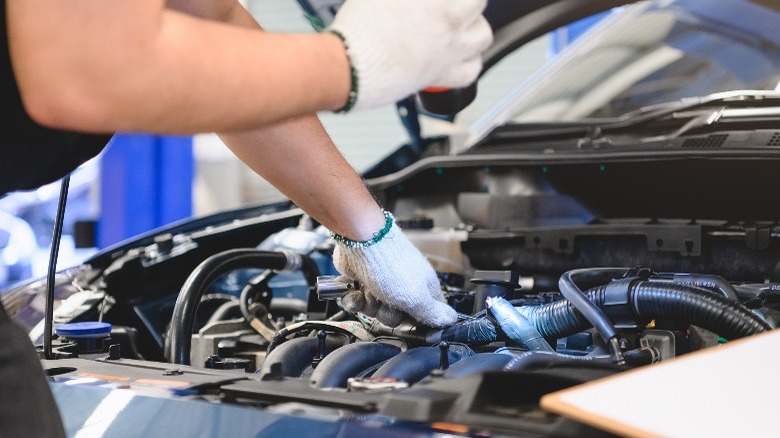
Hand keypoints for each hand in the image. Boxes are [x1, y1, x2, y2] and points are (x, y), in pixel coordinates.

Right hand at [327, 0, 492, 110]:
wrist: (350, 67)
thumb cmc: (360, 28)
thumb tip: (403, 0)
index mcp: (440, 4)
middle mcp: (450, 27)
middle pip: (478, 3)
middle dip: (467, 0)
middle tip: (450, 2)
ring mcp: (447, 53)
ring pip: (483, 37)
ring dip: (475, 27)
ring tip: (461, 24)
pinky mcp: (438, 76)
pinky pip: (470, 73)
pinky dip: (470, 63)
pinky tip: (461, 56)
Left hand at [332, 222, 457, 327]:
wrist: (362, 242)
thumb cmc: (392, 266)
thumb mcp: (417, 297)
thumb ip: (433, 314)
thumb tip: (451, 320)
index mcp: (424, 289)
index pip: (427, 316)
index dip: (416, 322)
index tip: (409, 317)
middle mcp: (404, 287)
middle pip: (396, 318)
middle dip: (386, 313)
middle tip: (387, 300)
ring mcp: (382, 285)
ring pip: (375, 312)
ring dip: (369, 304)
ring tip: (369, 289)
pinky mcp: (363, 282)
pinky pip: (358, 303)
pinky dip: (354, 300)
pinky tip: (356, 291)